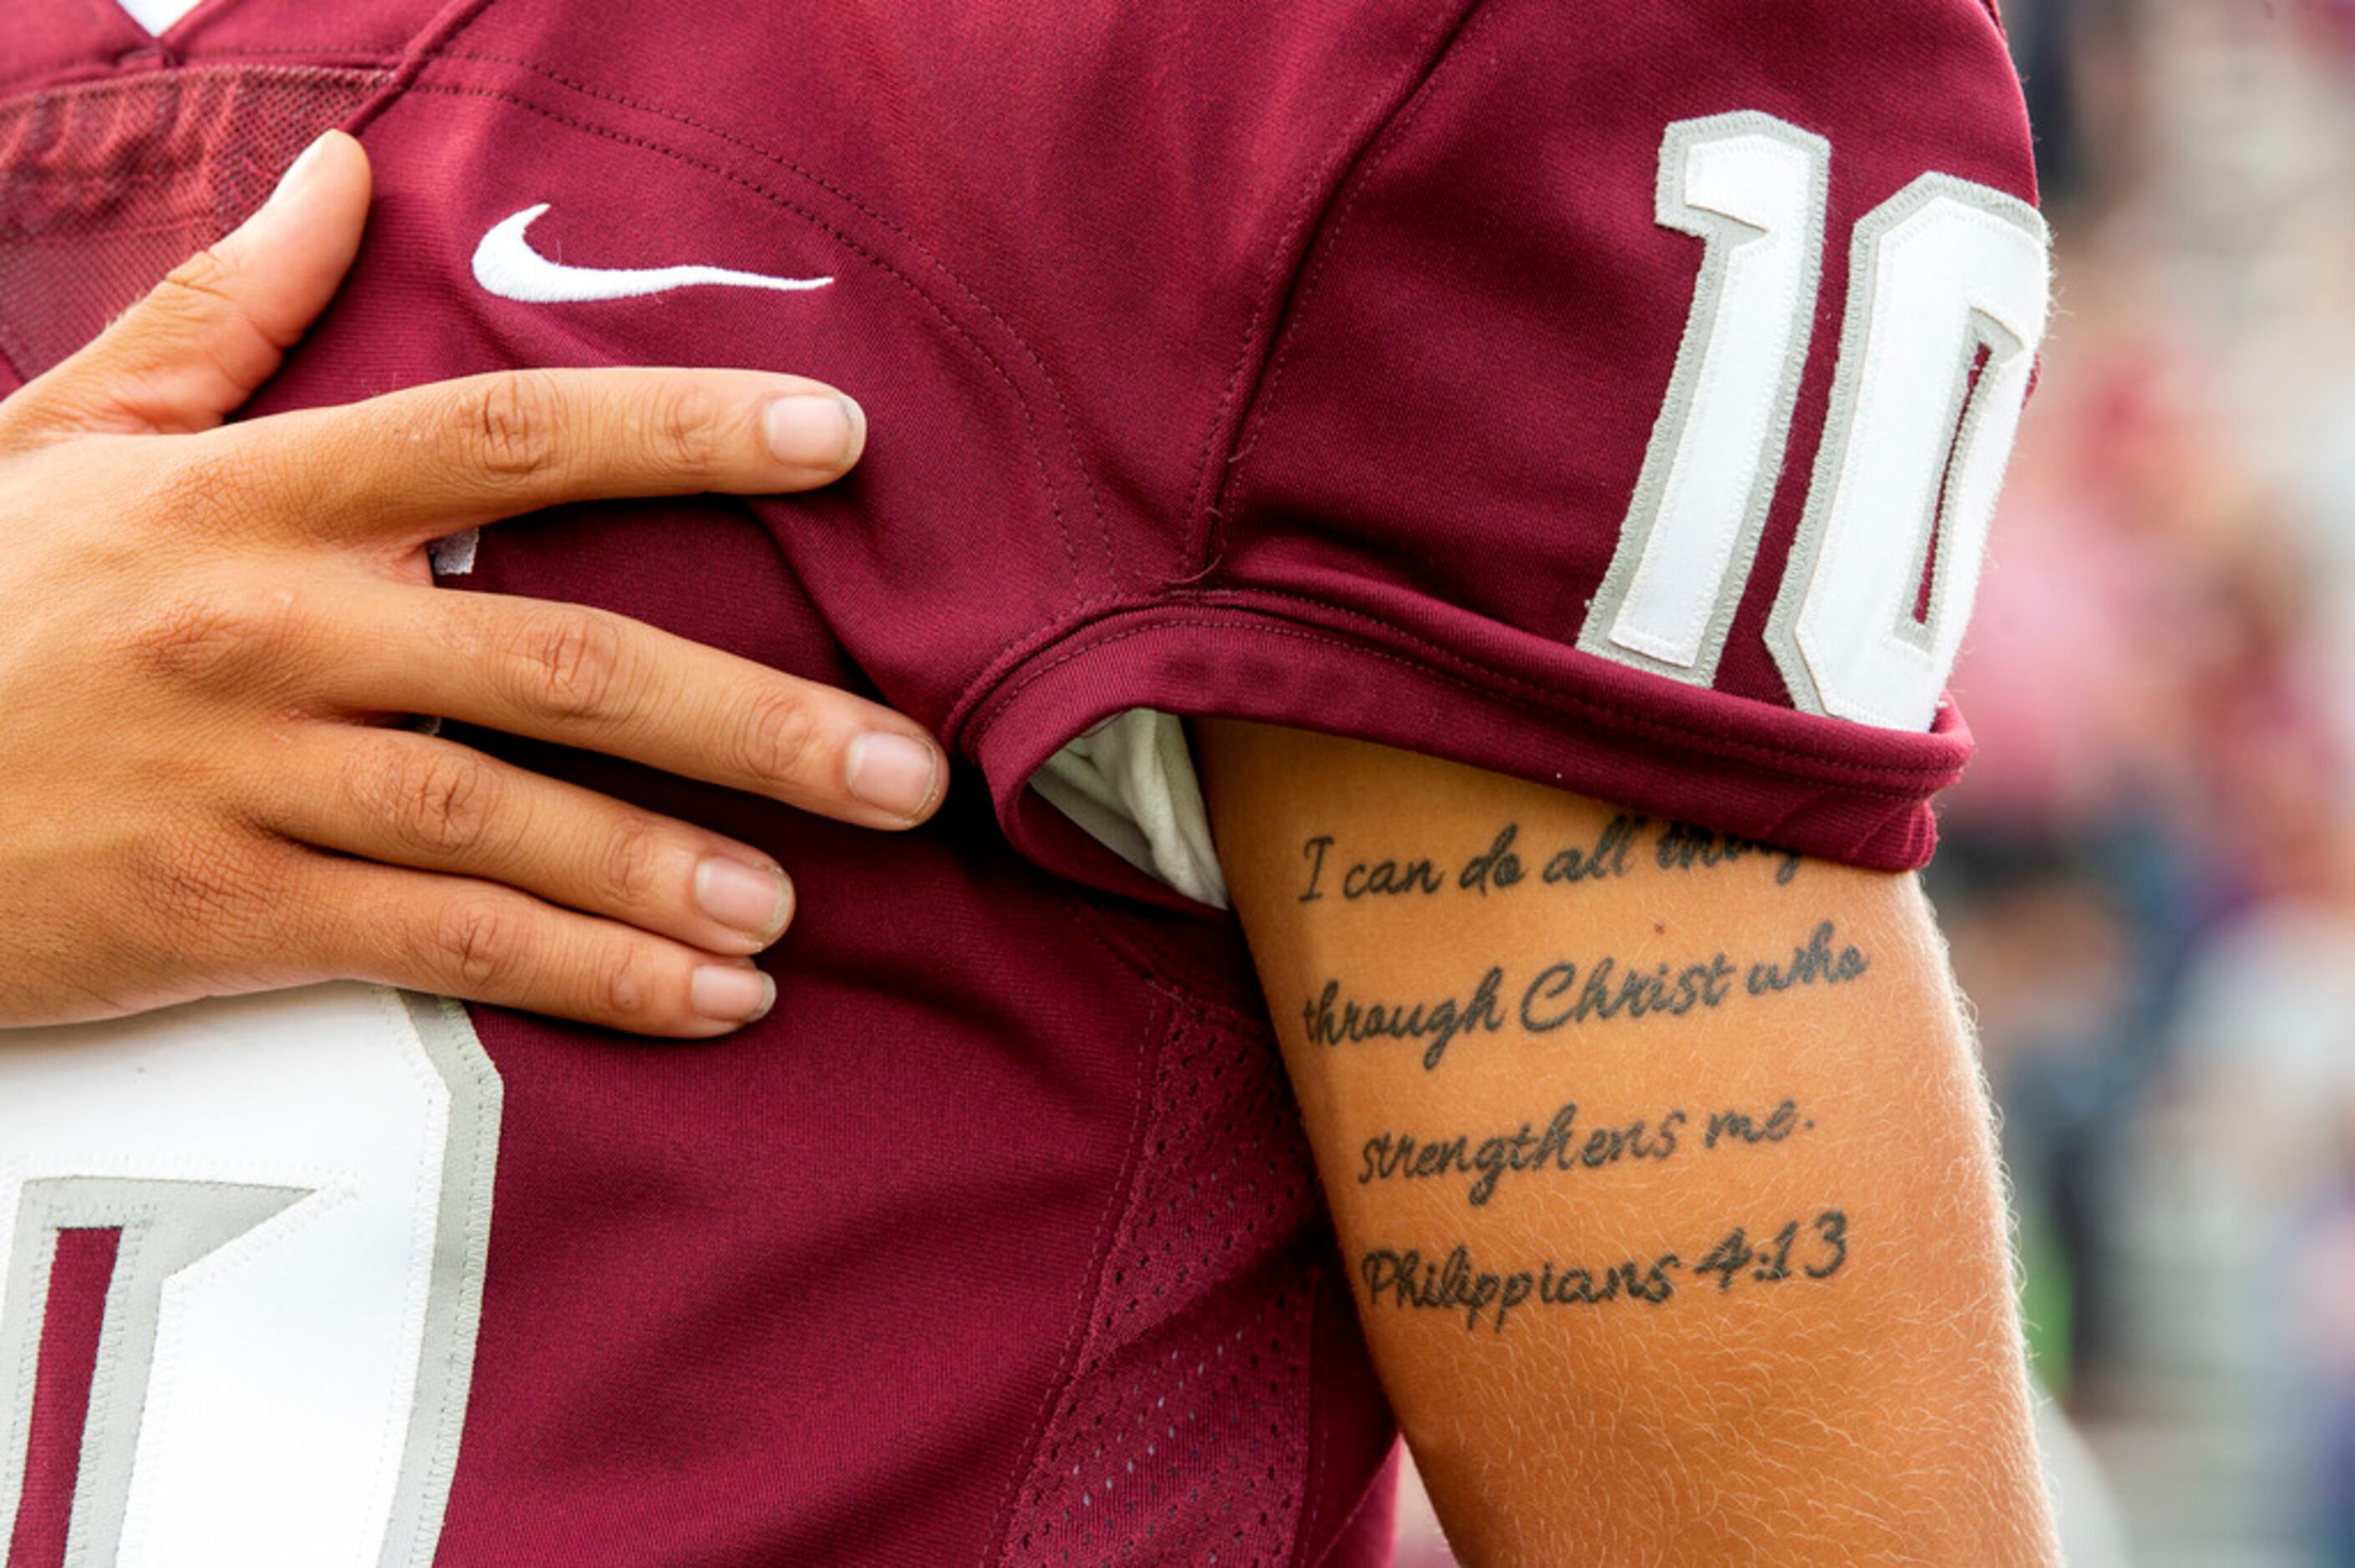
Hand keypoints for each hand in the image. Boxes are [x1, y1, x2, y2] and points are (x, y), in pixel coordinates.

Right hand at [0, 131, 942, 1037]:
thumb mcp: (67, 433)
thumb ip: (224, 315)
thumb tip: (343, 178)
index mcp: (249, 492)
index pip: (508, 438)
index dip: (686, 429)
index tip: (837, 436)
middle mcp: (269, 630)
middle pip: (559, 658)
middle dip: (752, 719)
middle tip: (905, 768)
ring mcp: (248, 777)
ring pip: (508, 822)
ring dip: (674, 869)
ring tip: (807, 903)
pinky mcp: (221, 913)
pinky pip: (439, 951)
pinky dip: (585, 978)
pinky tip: (704, 997)